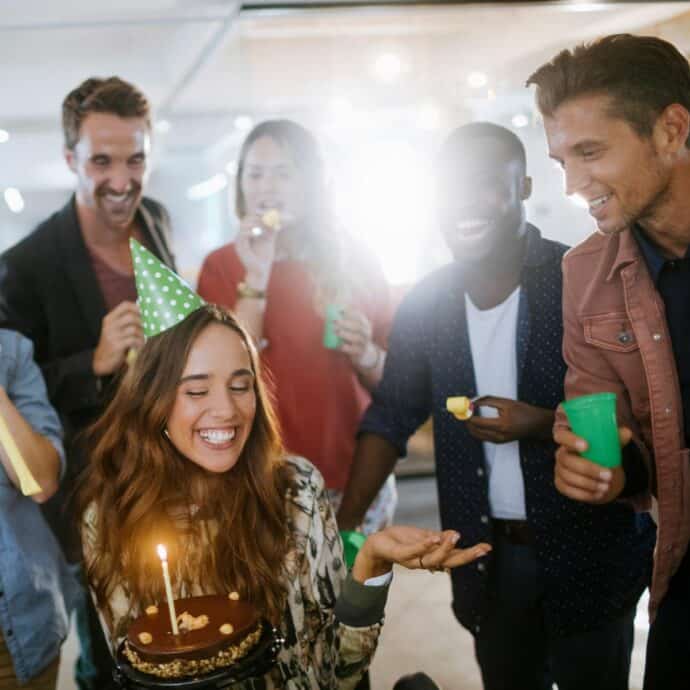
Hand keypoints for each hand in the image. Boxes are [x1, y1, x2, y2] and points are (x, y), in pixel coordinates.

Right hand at [93, 301, 143, 375]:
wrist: (102, 359)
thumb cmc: (113, 342)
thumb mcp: (115, 329)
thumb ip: (125, 321)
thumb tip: (145, 313)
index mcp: (110, 318)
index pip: (125, 305)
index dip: (137, 307)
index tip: (144, 312)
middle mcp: (110, 325)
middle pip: (131, 317)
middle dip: (142, 322)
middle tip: (146, 328)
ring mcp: (112, 335)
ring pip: (134, 329)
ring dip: (142, 334)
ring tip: (143, 338)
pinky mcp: (116, 345)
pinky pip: (133, 340)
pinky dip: (140, 342)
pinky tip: (140, 345)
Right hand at [235, 214, 278, 289]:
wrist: (260, 271)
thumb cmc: (264, 257)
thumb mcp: (269, 241)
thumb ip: (271, 231)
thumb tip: (276, 220)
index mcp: (247, 233)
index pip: (250, 218)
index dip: (258, 215)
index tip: (269, 216)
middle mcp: (241, 236)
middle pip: (246, 220)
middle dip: (258, 218)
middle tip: (268, 219)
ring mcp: (238, 241)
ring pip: (243, 225)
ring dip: (255, 224)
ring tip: (265, 227)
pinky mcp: (239, 247)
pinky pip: (242, 235)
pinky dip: (251, 232)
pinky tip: (260, 233)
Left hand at [335, 308, 376, 366]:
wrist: (364, 352)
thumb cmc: (354, 336)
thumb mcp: (352, 327)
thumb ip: (345, 319)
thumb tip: (330, 309)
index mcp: (365, 324)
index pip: (359, 317)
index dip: (350, 313)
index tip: (340, 311)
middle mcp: (366, 333)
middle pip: (358, 327)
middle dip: (346, 323)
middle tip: (335, 321)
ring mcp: (364, 343)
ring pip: (357, 338)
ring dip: (347, 334)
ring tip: (337, 332)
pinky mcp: (360, 352)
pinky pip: (355, 350)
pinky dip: (348, 348)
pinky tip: (341, 346)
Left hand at [352, 525, 491, 581]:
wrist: (375, 545)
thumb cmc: (400, 541)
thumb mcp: (422, 537)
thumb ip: (437, 538)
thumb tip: (455, 535)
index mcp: (432, 557)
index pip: (455, 557)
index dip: (471, 553)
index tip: (488, 548)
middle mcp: (425, 562)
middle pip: (449, 562)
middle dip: (467, 556)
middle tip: (483, 549)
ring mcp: (412, 560)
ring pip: (433, 559)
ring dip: (445, 549)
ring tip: (456, 536)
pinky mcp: (399, 554)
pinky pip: (413, 551)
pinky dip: (425, 545)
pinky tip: (434, 537)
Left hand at [466, 396, 553, 442]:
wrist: (537, 424)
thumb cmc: (523, 410)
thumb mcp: (506, 402)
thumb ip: (488, 401)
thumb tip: (473, 401)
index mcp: (502, 425)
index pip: (479, 423)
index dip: (469, 416)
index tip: (464, 409)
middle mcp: (500, 436)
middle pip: (476, 431)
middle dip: (467, 423)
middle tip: (462, 414)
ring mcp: (500, 441)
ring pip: (478, 436)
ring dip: (471, 427)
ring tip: (468, 416)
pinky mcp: (500, 442)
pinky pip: (484, 437)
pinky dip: (478, 431)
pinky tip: (476, 423)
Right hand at [554, 426, 630, 503]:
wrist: (597, 474)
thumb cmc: (600, 455)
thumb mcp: (608, 445)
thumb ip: (616, 439)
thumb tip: (627, 433)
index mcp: (569, 441)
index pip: (561, 436)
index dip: (571, 440)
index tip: (587, 446)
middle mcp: (561, 454)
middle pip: (567, 460)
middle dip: (588, 468)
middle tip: (608, 475)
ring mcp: (559, 470)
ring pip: (568, 477)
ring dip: (589, 483)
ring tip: (606, 487)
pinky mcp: (561, 484)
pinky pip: (568, 490)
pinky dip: (584, 494)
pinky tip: (598, 494)